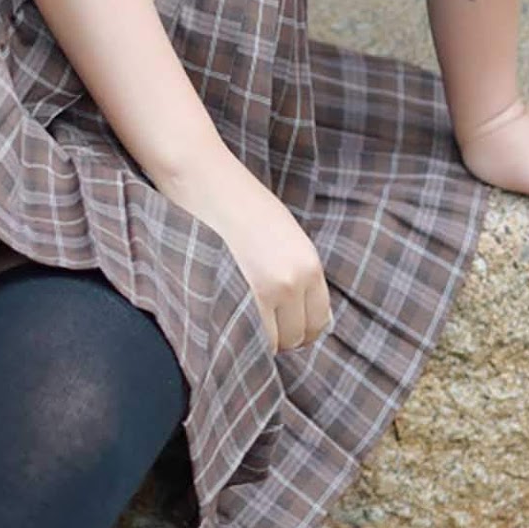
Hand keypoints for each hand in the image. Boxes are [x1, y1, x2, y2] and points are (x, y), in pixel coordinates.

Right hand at [158, 147, 332, 351]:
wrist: (208, 185)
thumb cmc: (243, 206)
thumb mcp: (287, 237)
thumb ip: (299, 273)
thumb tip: (311, 316)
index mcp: (311, 265)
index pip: (320, 321)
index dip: (304, 331)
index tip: (287, 330)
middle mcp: (296, 281)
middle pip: (300, 336)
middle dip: (284, 339)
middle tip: (264, 330)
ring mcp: (268, 290)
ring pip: (276, 342)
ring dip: (264, 341)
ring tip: (247, 326)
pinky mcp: (238, 294)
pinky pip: (251, 336)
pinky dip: (246, 338)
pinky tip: (234, 323)